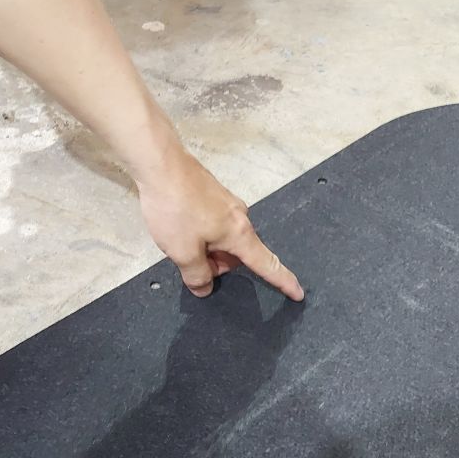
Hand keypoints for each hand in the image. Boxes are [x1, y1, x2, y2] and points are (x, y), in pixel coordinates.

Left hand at [137, 150, 303, 301]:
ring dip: (206, 249)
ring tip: (178, 239)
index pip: (267, 264)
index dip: (283, 281)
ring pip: (223, 241)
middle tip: (188, 260)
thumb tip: (204, 287)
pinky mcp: (214, 197)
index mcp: (240, 234)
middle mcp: (240, 218)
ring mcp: (227, 205)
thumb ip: (197, 276)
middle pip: (238, 255)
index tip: (298, 292)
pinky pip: (213, 226)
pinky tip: (179, 226)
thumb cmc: (175, 207)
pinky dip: (199, 234)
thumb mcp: (183, 252)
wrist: (160, 164)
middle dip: (217, 265)